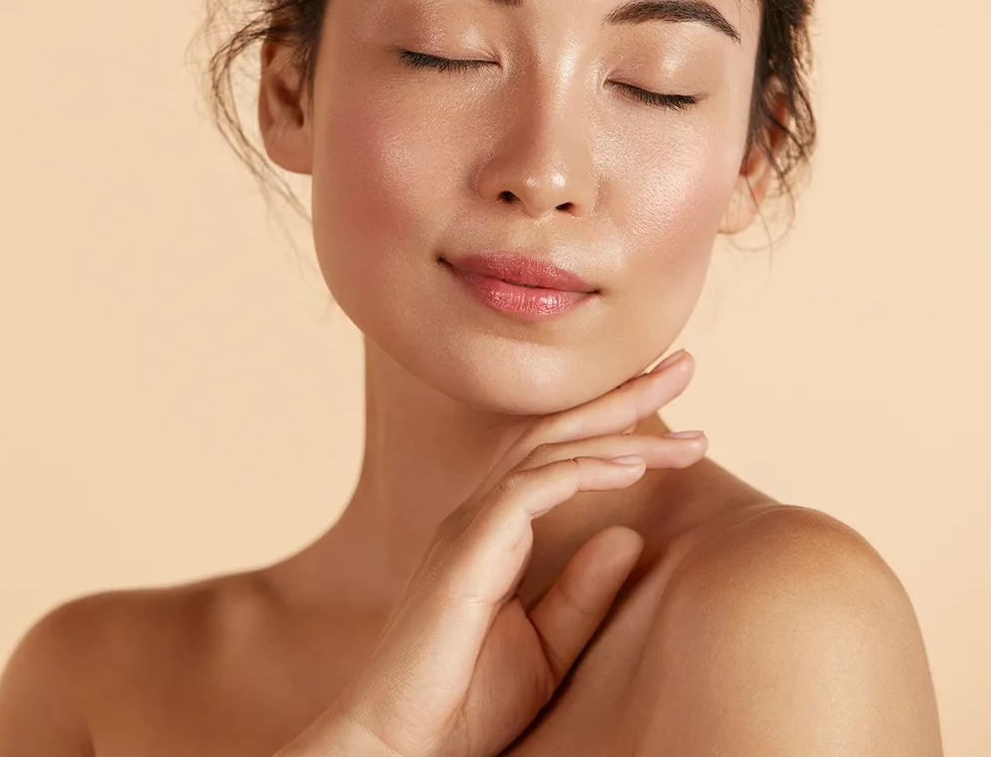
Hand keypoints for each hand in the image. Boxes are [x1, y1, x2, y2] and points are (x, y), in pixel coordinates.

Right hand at [282, 350, 704, 756]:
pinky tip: (631, 466)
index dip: (617, 424)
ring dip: (620, 430)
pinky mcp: (469, 549)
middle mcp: (482, 514)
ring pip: (552, 451)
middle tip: (682, 365)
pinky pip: (532, 490)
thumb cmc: (466, 705)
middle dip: (623, 397)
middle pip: (559, 431)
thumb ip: (584, 590)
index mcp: (496, 531)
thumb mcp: (547, 647)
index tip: (679, 413)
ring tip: (685, 424)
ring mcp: (471, 526)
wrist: (399, 748)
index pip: (561, 454)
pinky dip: (583, 471)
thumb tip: (631, 534)